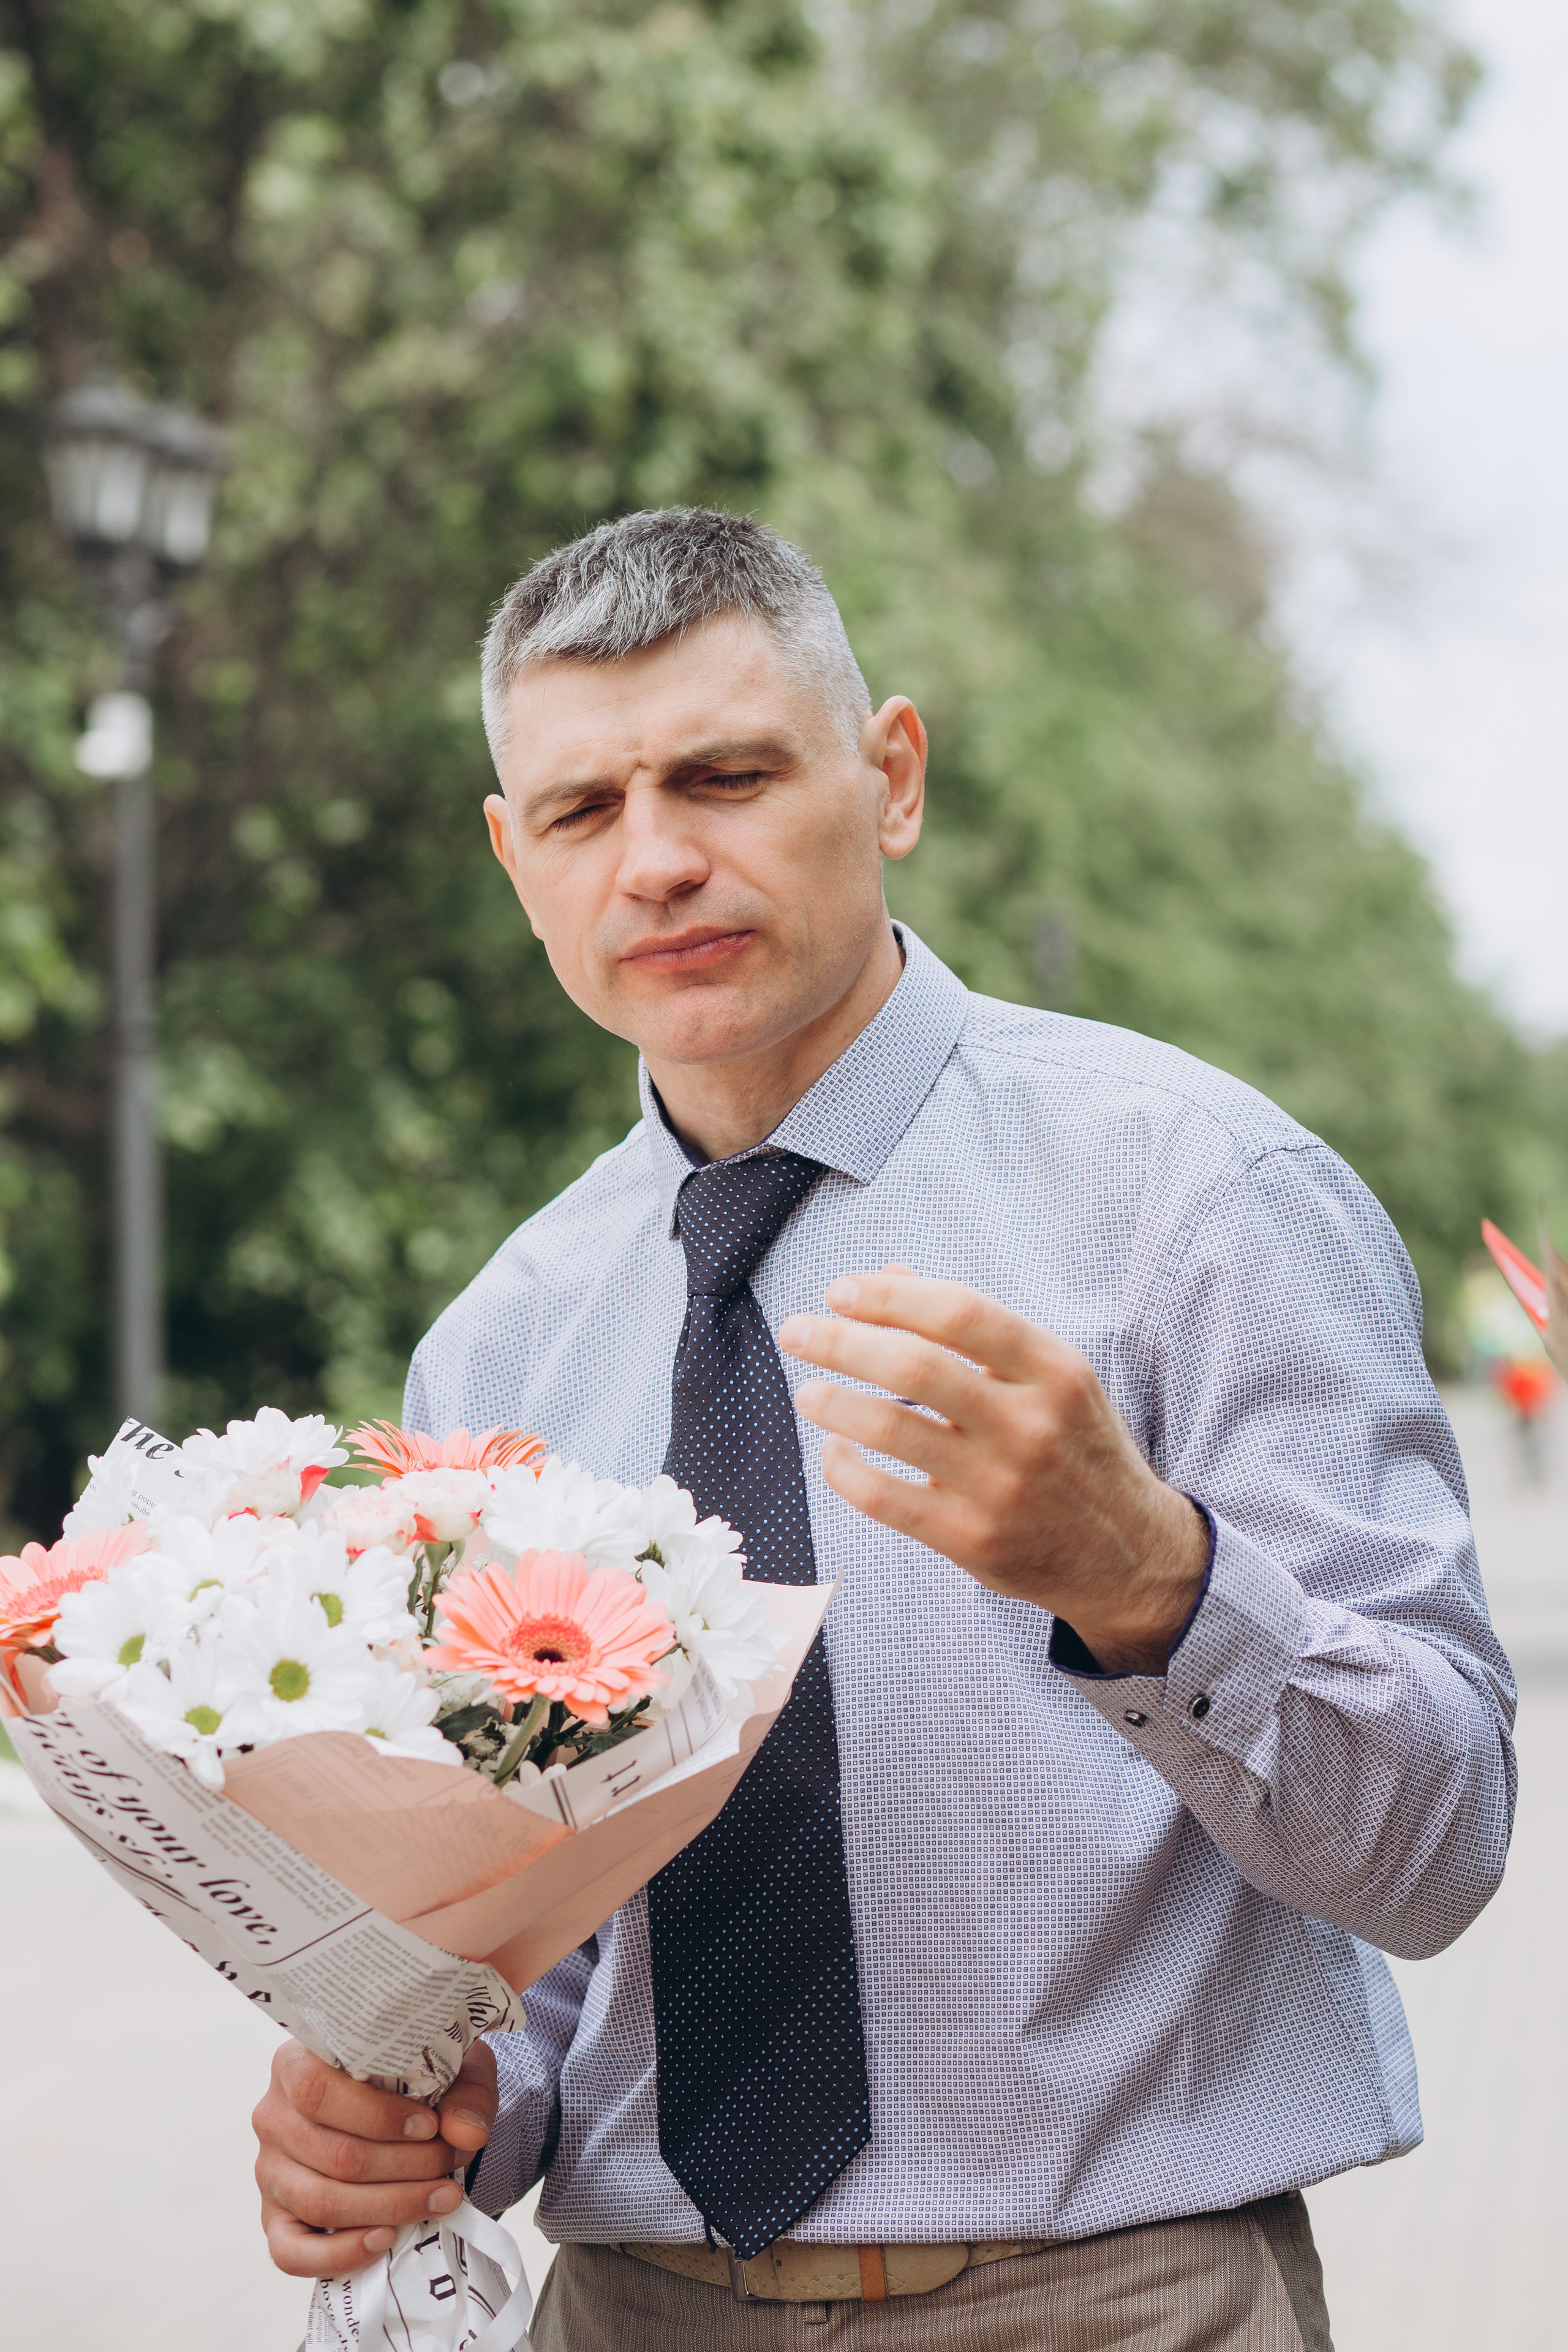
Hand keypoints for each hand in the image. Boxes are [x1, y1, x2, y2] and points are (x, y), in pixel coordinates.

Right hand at [253, 2037, 497, 2278]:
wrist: (404, 2112)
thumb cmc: (415, 2082)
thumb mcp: (448, 2068)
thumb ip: (463, 2093)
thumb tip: (467, 2133)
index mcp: (297, 2064)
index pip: (318, 2090)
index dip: (378, 2115)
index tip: (430, 2126)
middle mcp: (274, 2117)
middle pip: (333, 2154)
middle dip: (404, 2166)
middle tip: (449, 2163)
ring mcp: (269, 2172)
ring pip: (320, 2201)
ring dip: (389, 2206)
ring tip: (440, 2198)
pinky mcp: (275, 2220)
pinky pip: (292, 2253)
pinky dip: (340, 2254)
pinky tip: (385, 2240)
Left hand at [778, 1269, 1207, 1672]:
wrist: (1129, 1556)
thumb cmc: (1077, 1450)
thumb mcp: (1052, 1377)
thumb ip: (974, 1327)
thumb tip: (888, 1275)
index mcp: (1053, 1370)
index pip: (958, 1311)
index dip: (888, 1296)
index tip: (840, 1291)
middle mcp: (1029, 1424)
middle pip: (913, 1365)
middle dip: (839, 1341)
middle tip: (797, 1331)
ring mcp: (999, 1484)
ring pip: (890, 1428)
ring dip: (832, 1402)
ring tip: (808, 1391)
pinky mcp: (971, 1538)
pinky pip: (883, 1497)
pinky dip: (843, 1469)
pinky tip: (834, 1451)